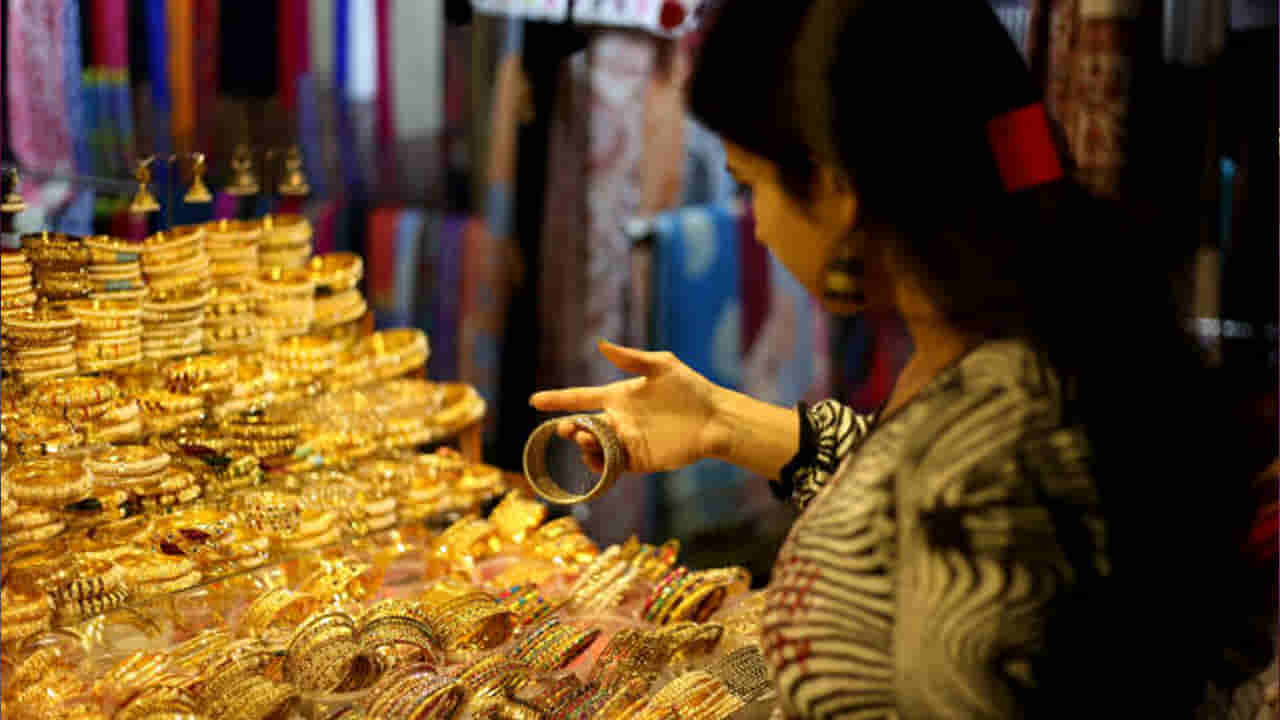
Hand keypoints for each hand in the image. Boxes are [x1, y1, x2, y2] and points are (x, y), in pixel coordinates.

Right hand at [529, 340, 729, 474]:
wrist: (714, 418)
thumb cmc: (690, 388)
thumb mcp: (662, 366)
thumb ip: (630, 358)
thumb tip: (601, 343)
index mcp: (618, 396)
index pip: (580, 398)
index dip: (557, 399)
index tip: (534, 401)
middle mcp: (618, 420)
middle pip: (583, 426)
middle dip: (570, 428)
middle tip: (568, 428)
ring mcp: (626, 441)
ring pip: (593, 447)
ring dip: (584, 445)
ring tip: (586, 439)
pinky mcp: (638, 461)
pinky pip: (611, 466)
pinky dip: (599, 465)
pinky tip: (596, 459)